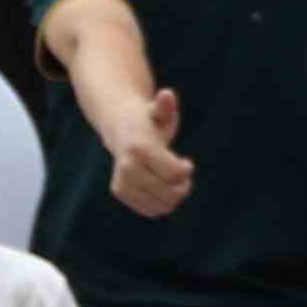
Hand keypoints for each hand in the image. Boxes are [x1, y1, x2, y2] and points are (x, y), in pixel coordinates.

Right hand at [110, 86, 194, 216]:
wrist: (121, 127)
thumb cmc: (149, 119)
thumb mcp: (159, 110)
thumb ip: (165, 105)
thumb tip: (166, 95)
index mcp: (140, 148)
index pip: (174, 174)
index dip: (186, 171)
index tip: (187, 163)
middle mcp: (128, 167)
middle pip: (170, 193)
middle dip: (183, 186)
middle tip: (183, 175)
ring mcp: (122, 181)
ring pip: (161, 206)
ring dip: (173, 197)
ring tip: (172, 181)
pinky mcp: (120, 192)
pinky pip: (150, 210)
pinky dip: (161, 203)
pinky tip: (160, 187)